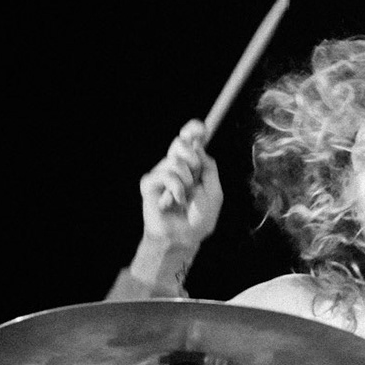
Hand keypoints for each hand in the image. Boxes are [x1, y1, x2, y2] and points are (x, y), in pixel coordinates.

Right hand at [140, 119, 223, 250]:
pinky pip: (166, 175)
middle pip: (181, 144)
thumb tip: (200, 149)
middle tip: (194, 180)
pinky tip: (175, 201)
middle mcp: (174, 166)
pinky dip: (176, 189)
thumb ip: (209, 168)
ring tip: (184, 197)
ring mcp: (160, 173)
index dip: (192, 129)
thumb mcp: (214, 191)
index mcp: (190, 166)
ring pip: (176, 161)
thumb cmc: (200, 217)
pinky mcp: (149, 183)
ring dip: (186, 182)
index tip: (201, 128)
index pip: (188, 140)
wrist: (184, 236)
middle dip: (193, 160)